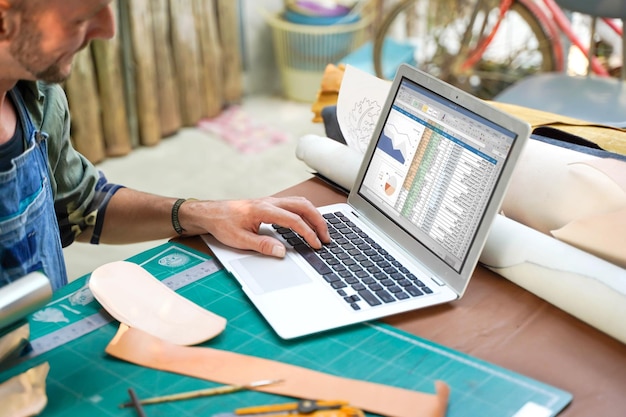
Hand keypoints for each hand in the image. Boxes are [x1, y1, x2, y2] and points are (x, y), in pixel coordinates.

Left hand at [182, 196, 330, 256]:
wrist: (211, 213)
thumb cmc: (222, 224)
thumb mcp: (239, 239)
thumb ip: (262, 245)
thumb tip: (281, 251)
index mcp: (264, 209)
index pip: (294, 220)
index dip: (308, 234)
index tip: (316, 245)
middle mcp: (270, 202)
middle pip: (303, 206)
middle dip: (318, 222)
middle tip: (326, 238)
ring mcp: (271, 201)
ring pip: (300, 203)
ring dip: (314, 215)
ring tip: (322, 231)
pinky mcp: (270, 204)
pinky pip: (294, 204)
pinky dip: (306, 213)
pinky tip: (309, 223)